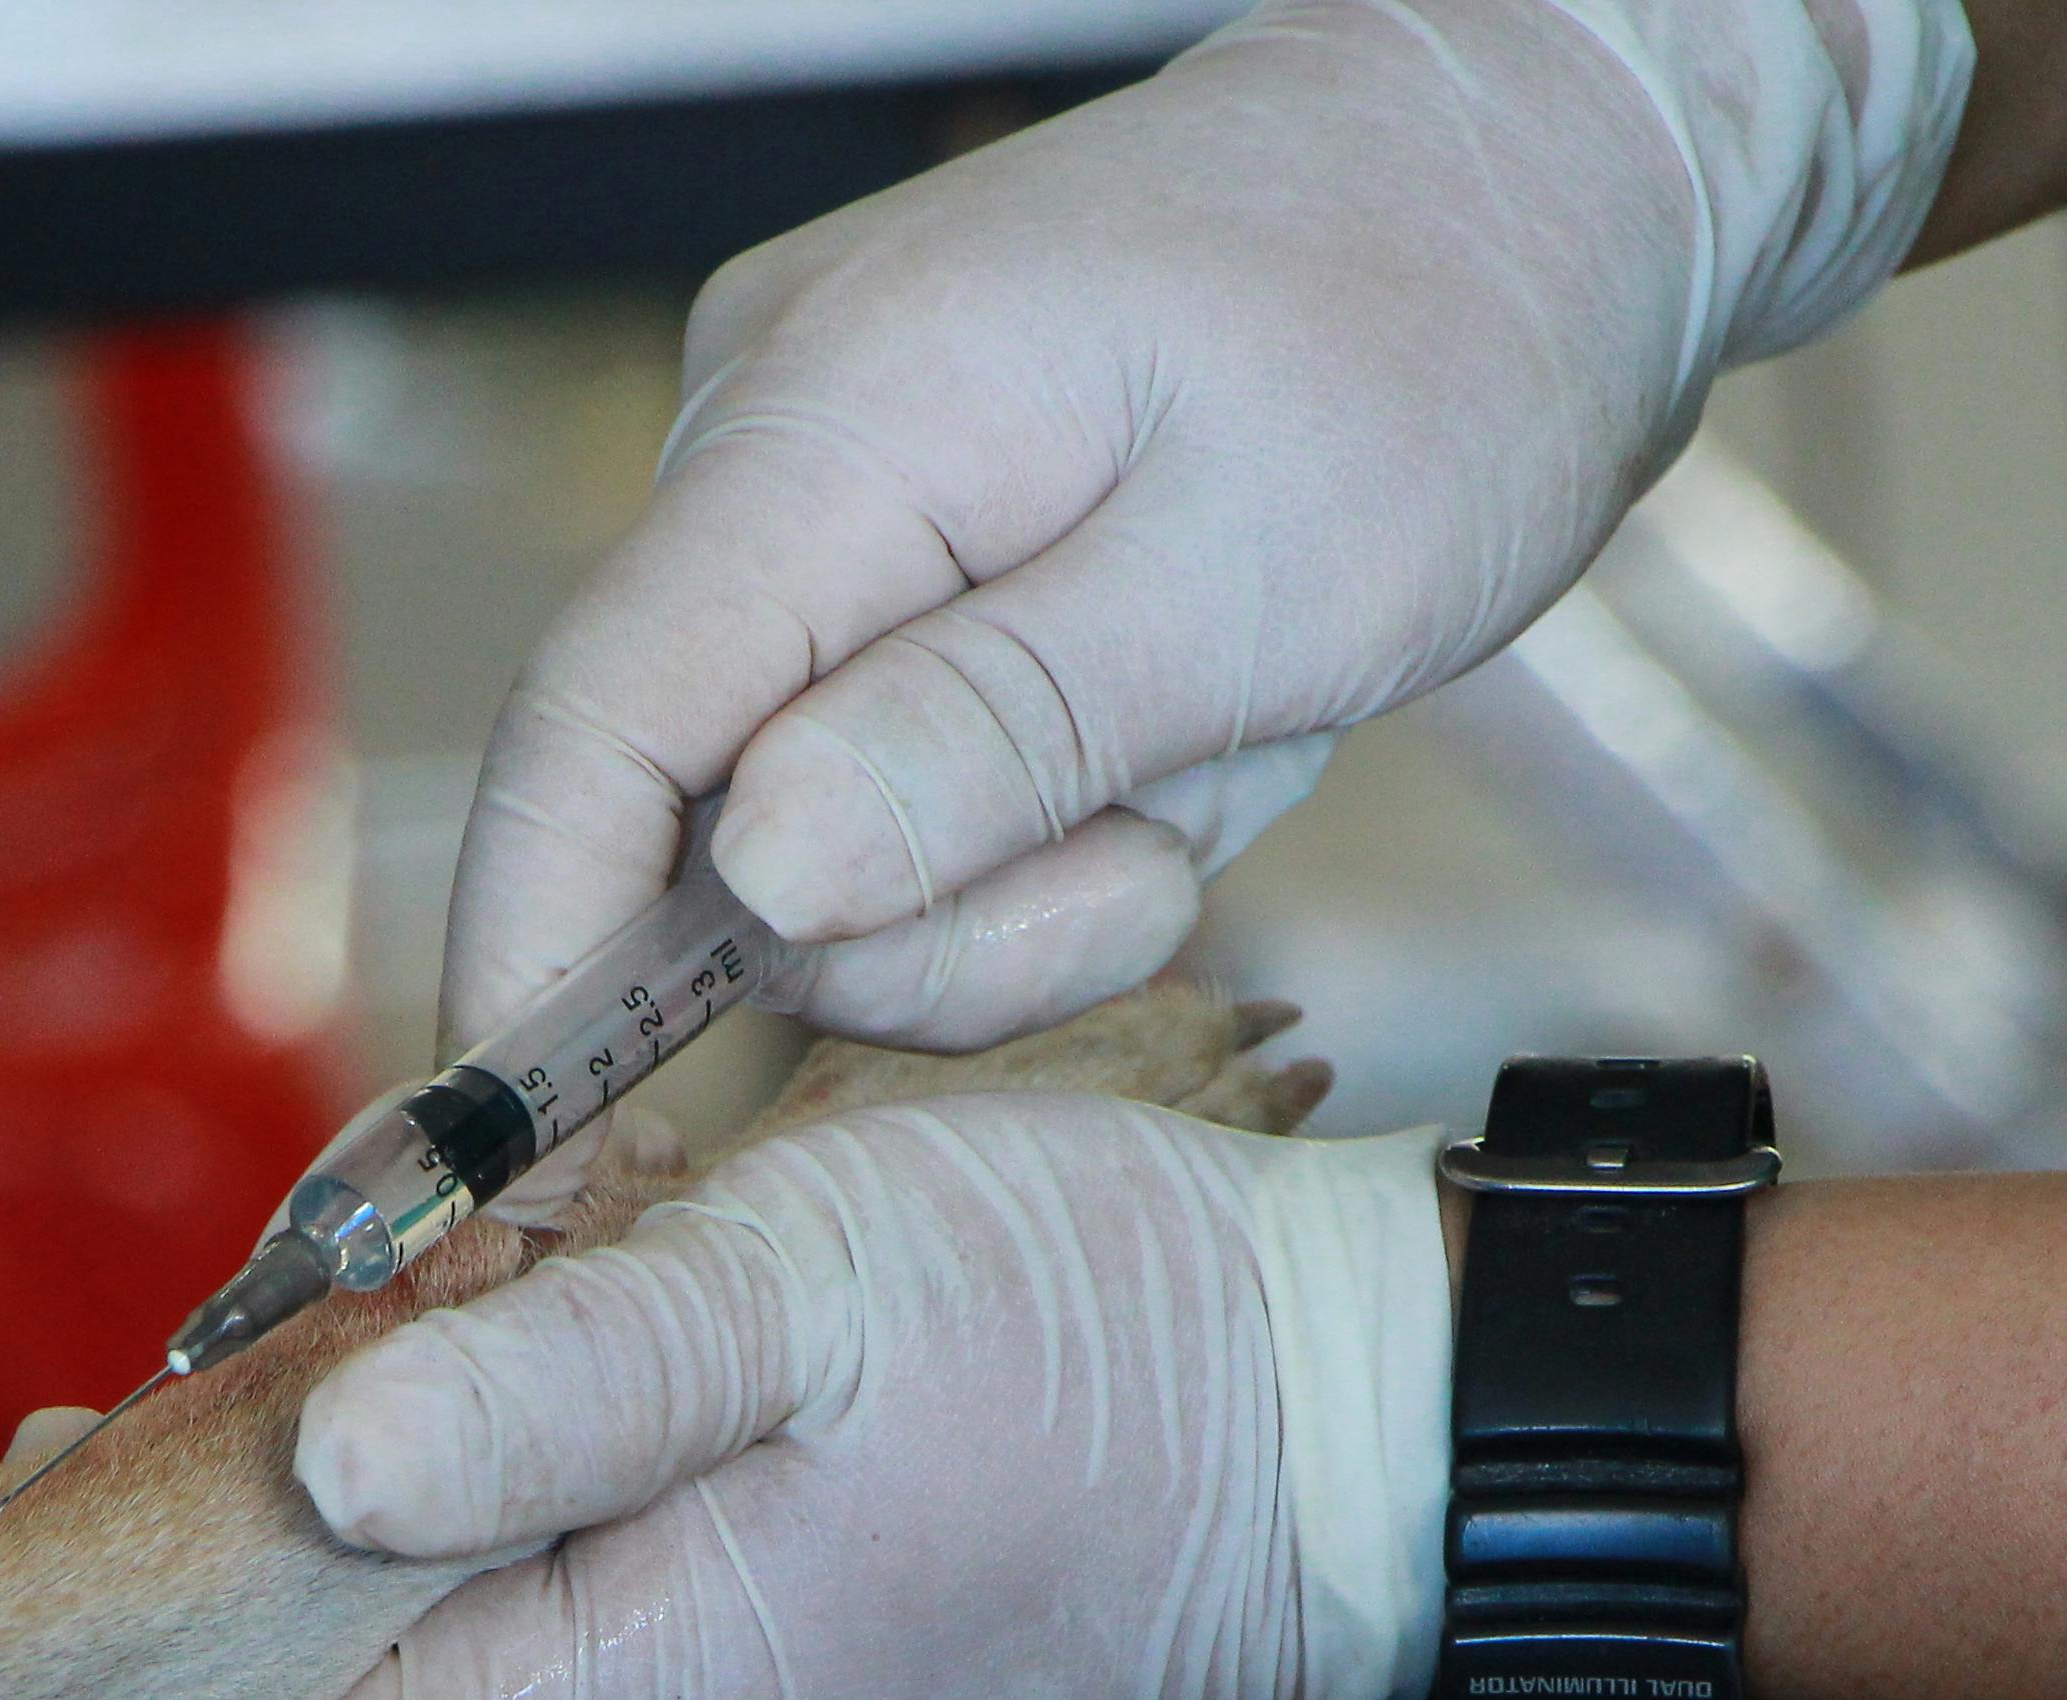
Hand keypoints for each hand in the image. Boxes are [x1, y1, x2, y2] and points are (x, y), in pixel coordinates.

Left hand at [157, 1096, 1449, 1699]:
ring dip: (459, 1492)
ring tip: (551, 1299)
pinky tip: (655, 1369)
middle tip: (361, 1298)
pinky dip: (577, 1517)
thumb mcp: (811, 1280)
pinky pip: (607, 1650)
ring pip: (480, 1669)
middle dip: (310, 1513)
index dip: (145, 1631)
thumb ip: (557, 1382)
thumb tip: (305, 1466)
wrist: (1373, 1439)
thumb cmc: (1115, 1344)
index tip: (104, 1442)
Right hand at [443, 0, 1970, 1055]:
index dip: (540, 955)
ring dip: (1021, 866)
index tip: (532, 1154)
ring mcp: (820, 488)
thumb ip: (999, 735)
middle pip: (713, 819)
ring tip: (1206, 745)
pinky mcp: (888, 541)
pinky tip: (1175, 718)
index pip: (592, 724)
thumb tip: (762, 879)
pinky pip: (898, 769)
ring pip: (822, 830)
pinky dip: (1040, 808)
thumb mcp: (1268, 581)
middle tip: (1163, 851)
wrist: (1534, 178)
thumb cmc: (1444, 336)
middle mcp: (773, 439)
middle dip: (935, 920)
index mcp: (840, 421)